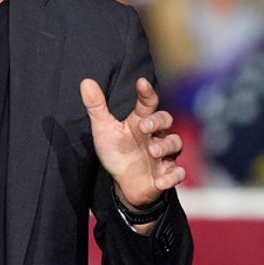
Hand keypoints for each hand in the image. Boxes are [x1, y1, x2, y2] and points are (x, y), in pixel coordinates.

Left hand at [80, 77, 185, 208]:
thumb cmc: (117, 151)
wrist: (125, 183)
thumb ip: (96, 106)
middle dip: (157, 121)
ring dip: (166, 146)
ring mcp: (164, 154)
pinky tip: (159, 181)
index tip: (141, 82)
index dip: (146, 92)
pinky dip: (171, 176)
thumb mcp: (104, 129)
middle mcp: (156, 134)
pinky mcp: (167, 173)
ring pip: (175, 143)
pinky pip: (177, 173)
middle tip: (144, 127)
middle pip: (166, 119)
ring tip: (153, 151)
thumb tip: (86, 82)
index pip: (147, 102)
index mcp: (140, 121)